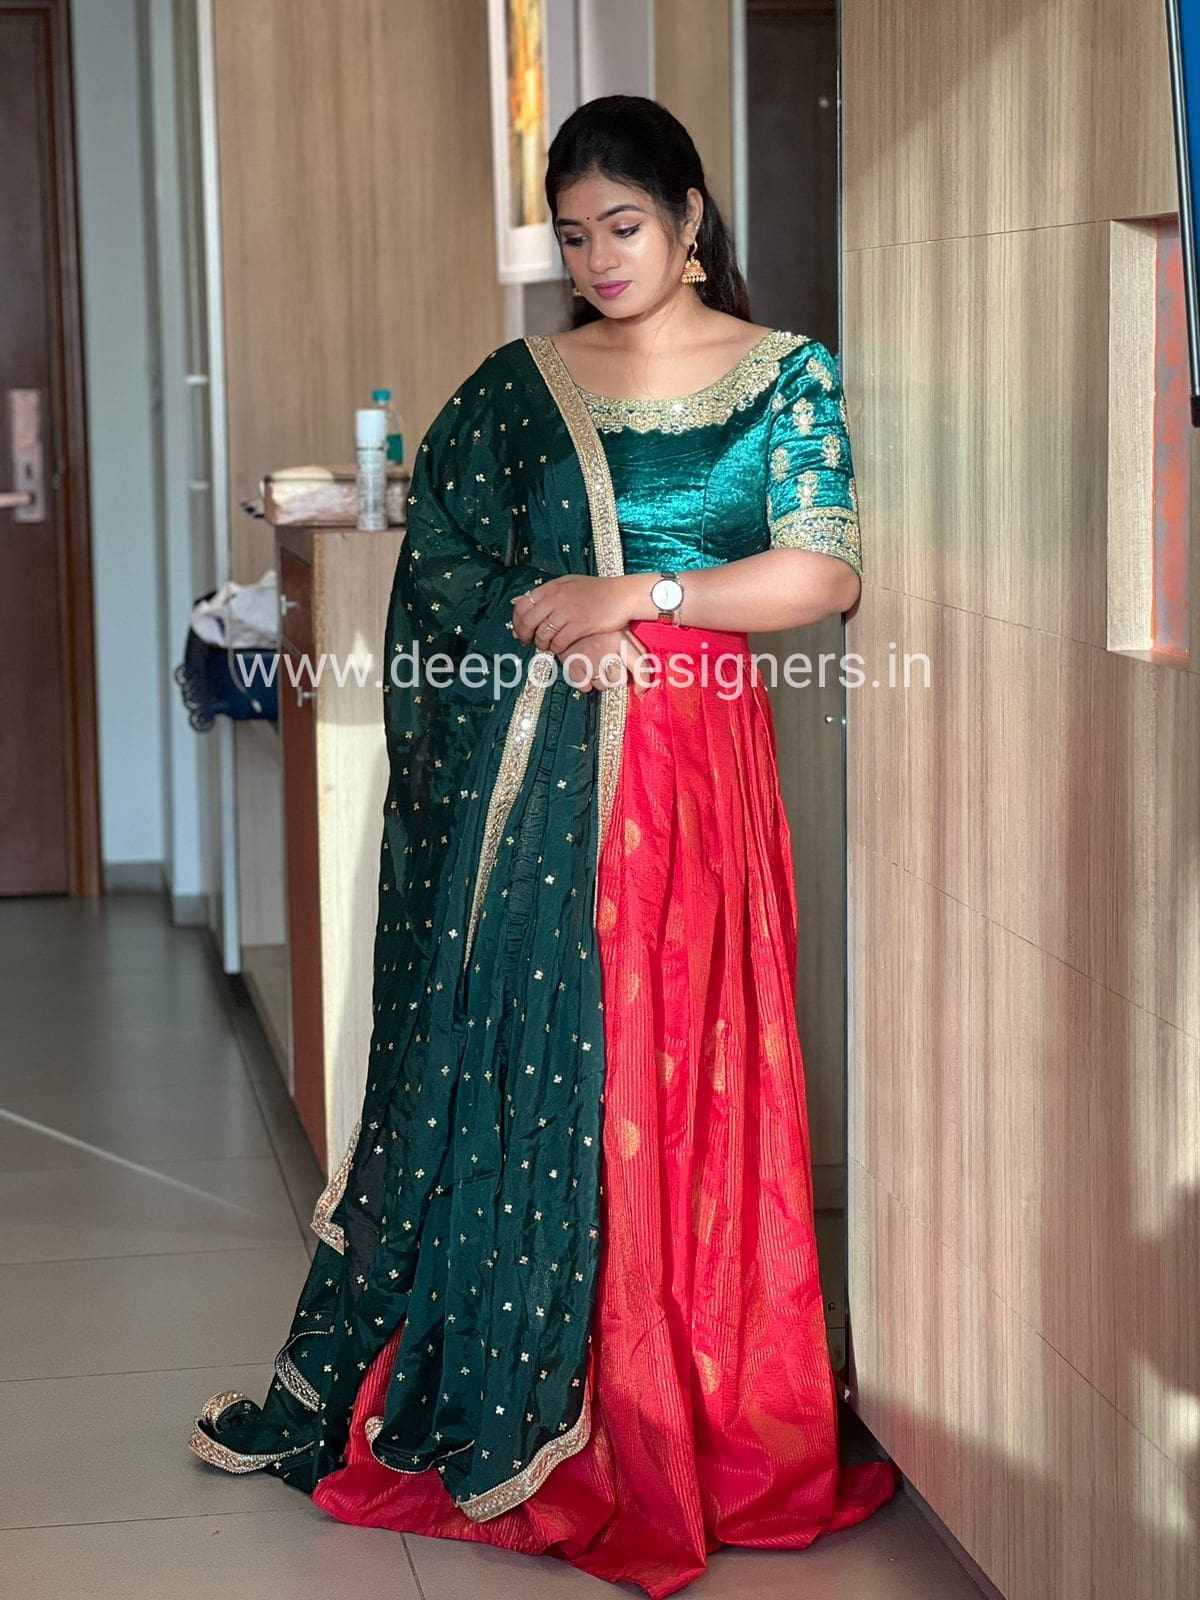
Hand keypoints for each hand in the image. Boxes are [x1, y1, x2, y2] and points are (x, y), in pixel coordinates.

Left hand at [510, 574, 643, 653]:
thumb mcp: (567, 584)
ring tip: (547, 646)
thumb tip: (516, 601)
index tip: (519, 630)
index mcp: (551, 588)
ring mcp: (568, 612)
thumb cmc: (596, 591)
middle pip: (528, 622)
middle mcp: (556, 599)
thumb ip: (543, 593)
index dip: (517, 621)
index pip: (522, 605)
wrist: (621, 595)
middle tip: (528, 642)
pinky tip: (560, 648)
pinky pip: (559, 642)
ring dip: (541, 644)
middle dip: (525, 636)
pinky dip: (556, 648)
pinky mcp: (580, 625)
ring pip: (542, 634)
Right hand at [558, 628, 655, 697]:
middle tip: (609, 667)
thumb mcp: (620, 629)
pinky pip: (585, 687)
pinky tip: (585, 672)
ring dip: (600, 680)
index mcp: (619, 639)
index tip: (640, 691)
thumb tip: (646, 673)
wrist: (566, 617)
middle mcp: (605, 650)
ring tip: (595, 666)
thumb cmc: (597, 627)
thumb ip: (635, 648)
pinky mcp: (572, 665)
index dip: (642, 683)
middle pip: (619, 680)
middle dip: (616, 677)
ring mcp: (588, 658)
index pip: (639, 667)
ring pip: (602, 685)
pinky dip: (586, 684)